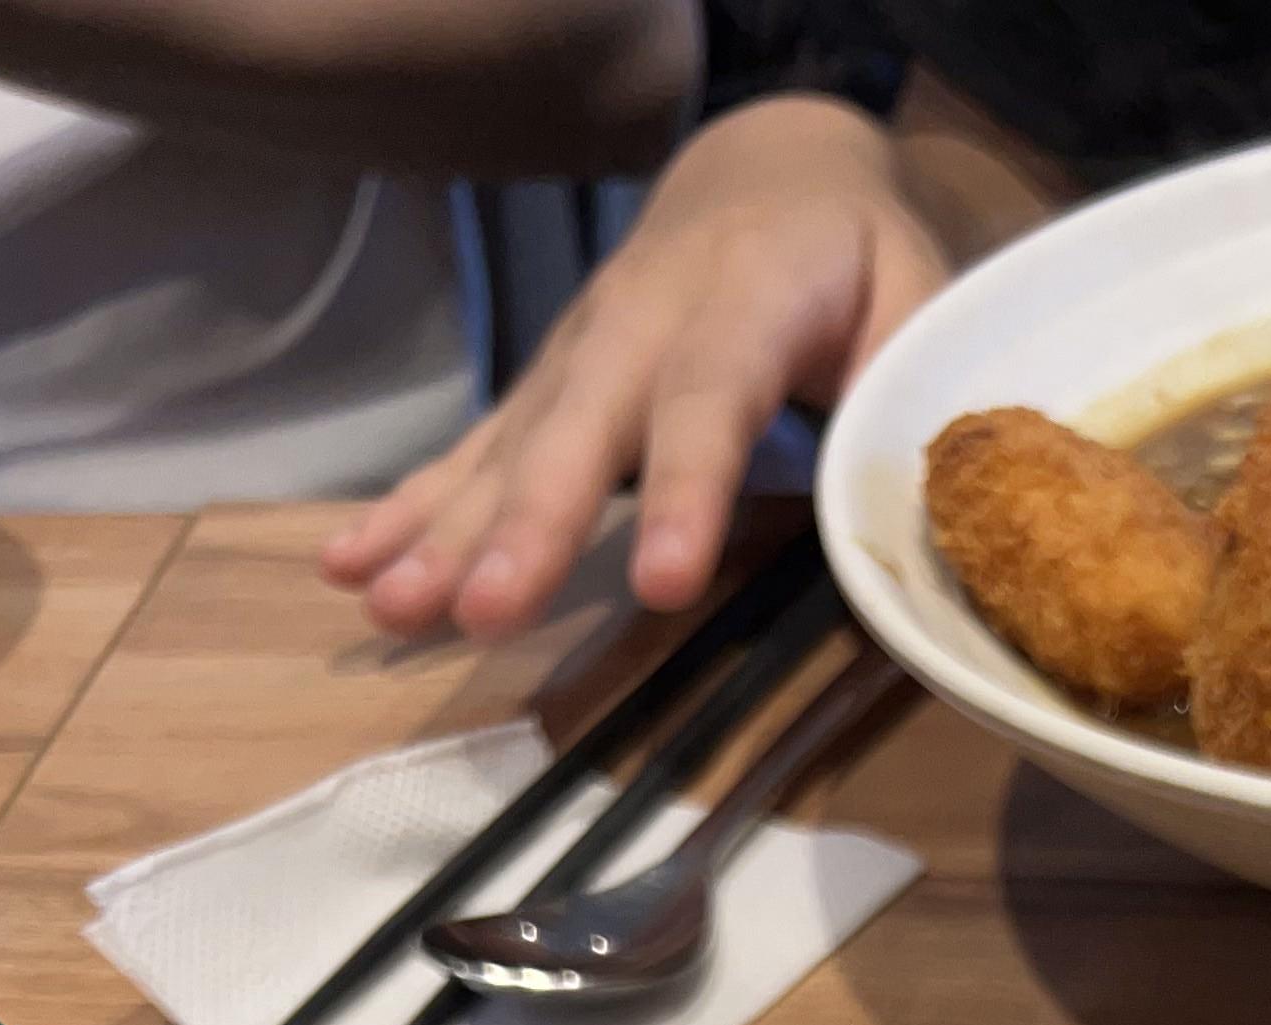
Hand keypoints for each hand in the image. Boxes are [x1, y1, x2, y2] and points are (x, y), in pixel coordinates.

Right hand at [320, 93, 943, 639]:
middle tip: (482, 610)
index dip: (686, 489)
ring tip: (392, 605)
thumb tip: (911, 491)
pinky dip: (411, 508)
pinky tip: (353, 567)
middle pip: (581, 426)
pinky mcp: (548, 385)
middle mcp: (643, 316)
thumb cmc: (855, 254)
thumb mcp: (917, 294)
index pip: (712, 395)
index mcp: (748, 293)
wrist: (771, 167)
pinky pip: (475, 449)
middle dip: (529, 523)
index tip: (663, 582)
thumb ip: (912, 383)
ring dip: (445, 528)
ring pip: (510, 443)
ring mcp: (581, 349)